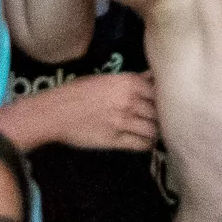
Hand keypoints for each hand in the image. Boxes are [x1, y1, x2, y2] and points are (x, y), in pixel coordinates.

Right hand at [40, 71, 157, 152]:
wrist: (55, 111)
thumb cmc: (78, 92)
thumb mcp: (107, 79)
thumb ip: (132, 80)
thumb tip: (152, 77)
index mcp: (130, 82)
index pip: (160, 93)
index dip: (164, 100)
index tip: (165, 105)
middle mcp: (130, 101)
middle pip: (159, 112)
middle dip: (161, 117)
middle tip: (161, 121)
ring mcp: (123, 121)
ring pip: (153, 129)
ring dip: (155, 132)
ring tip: (154, 133)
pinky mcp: (115, 139)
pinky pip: (140, 144)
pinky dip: (146, 144)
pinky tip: (145, 142)